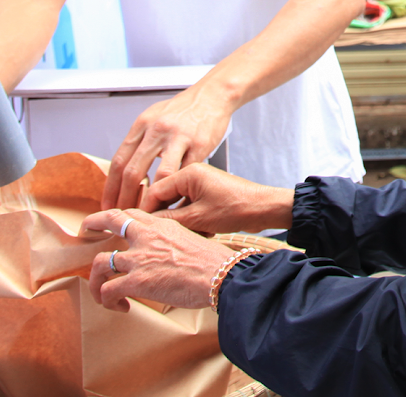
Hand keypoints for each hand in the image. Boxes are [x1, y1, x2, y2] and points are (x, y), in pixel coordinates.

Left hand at [83, 208, 234, 311]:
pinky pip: (107, 290)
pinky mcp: (136, 281)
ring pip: (98, 264)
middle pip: (108, 221)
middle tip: (84, 230)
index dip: (116, 216)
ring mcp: (137, 259)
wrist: (220, 275)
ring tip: (101, 292)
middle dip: (92, 224)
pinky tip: (121, 307)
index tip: (109, 221)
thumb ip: (172, 241)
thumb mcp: (191, 238)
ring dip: (95, 281)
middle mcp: (144, 237)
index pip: (131, 213)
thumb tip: (169, 254)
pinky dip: (107, 301)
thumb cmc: (213, 262)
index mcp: (159, 225)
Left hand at [102, 83, 232, 210]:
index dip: (110, 187)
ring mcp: (178, 138)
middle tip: (123, 216)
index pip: (119, 160)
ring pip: (159, 176)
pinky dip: (179, 192)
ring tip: (148, 215)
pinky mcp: (199, 145)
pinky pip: (186, 174)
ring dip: (152, 200)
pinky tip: (174, 204)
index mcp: (142, 125)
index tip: (107, 204)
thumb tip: (124, 167)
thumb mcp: (153, 117)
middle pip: (133, 171)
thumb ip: (139, 140)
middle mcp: (156, 130)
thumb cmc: (183, 109)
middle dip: (125, 199)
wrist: (212, 95)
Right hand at [148, 164, 294, 235]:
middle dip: (168, 217)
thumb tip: (149, 223)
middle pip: (167, 197)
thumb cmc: (236, 208)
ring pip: (179, 205)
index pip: (155, 189)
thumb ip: (170, 219)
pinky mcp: (209, 194)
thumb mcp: (198, 218)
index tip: (140, 227)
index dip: (146, 210)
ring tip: (192, 233)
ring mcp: (202, 184)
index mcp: (188, 172)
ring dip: (183, 221)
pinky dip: (194, 221)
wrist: (265, 209)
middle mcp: (193, 174)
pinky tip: (204, 232)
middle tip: (166, 234)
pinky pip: (192, 207)